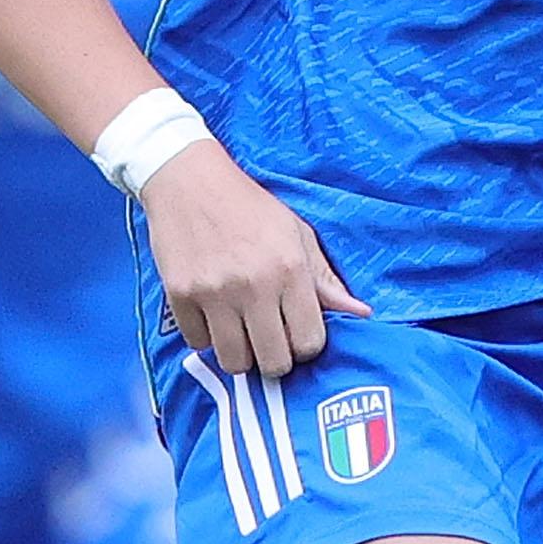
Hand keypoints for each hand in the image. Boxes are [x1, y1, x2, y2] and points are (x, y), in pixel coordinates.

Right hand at [139, 139, 369, 376]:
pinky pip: (197, 344)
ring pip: (233, 362)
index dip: (305, 346)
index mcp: (290, 269)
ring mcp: (214, 293)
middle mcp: (254, 285)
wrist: (189, 180)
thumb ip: (326, 280)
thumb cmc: (250, 207)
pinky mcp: (180, 295)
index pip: (309, 343)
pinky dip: (206, 336)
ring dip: (240, 353)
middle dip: (275, 358)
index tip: (296, 333)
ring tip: (240, 329)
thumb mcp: (297, 234)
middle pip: (273, 363)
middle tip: (269, 338)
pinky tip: (212, 313)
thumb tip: (362, 313)